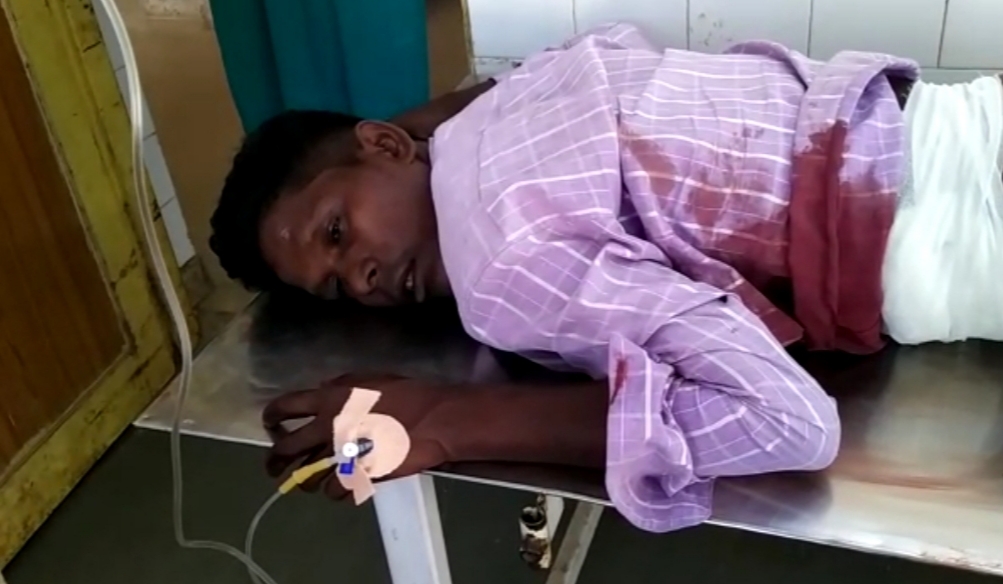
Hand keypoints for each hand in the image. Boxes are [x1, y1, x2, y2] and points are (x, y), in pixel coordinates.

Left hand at [262, 373, 451, 499]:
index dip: (272, 417)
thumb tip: (322, 390)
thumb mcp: (371, 379)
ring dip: (308, 481)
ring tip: (313, 482)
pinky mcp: (357, 478)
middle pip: (285, 449)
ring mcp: (340, 456)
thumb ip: (341, 386)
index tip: (271, 425)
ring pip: (308, 478)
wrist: (433, 420)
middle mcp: (327, 428)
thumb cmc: (407, 394)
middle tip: (274, 467)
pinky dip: (337, 492)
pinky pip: (334, 492)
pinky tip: (344, 487)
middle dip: (274, 461)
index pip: (285, 407)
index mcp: (329, 400)